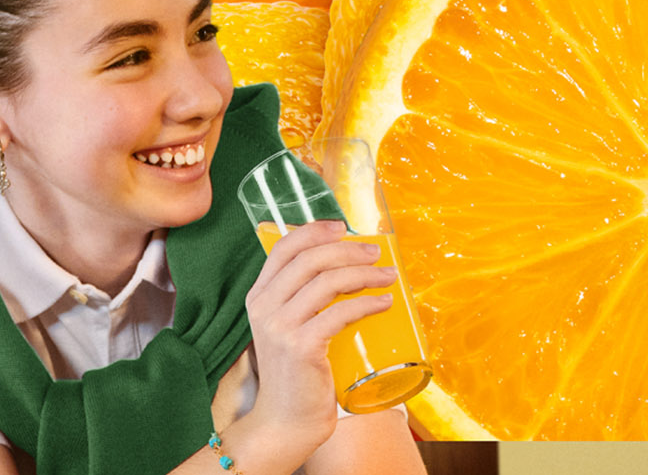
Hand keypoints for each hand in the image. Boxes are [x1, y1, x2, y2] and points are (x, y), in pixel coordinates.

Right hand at [241, 220, 396, 459]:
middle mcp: (264, 307)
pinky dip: (367, 303)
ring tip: (389, 276)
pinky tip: (384, 302)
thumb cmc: (297, 372)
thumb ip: (304, 300)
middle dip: (348, 250)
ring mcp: (280, 327)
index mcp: (259, 297)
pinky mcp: (301, 347)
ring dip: (365, 274)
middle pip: (310, 259)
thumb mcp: (290, 328)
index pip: (283, 248)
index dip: (313, 231)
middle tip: (376, 252)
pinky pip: (340, 312)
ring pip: (328, 282)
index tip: (342, 227)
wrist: (286, 420)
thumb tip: (346, 267)